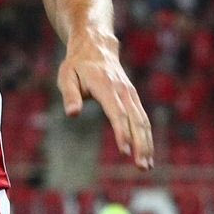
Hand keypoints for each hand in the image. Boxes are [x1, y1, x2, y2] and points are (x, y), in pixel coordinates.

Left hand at [58, 33, 153, 169]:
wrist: (96, 46)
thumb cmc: (77, 65)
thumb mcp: (66, 75)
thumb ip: (70, 95)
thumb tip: (72, 114)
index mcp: (105, 85)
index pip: (117, 112)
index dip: (121, 132)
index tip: (124, 151)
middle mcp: (122, 90)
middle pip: (135, 119)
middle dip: (140, 144)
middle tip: (141, 166)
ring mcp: (130, 93)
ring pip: (142, 120)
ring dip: (146, 143)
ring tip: (146, 166)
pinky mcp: (133, 97)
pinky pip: (142, 118)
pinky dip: (146, 136)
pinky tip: (146, 153)